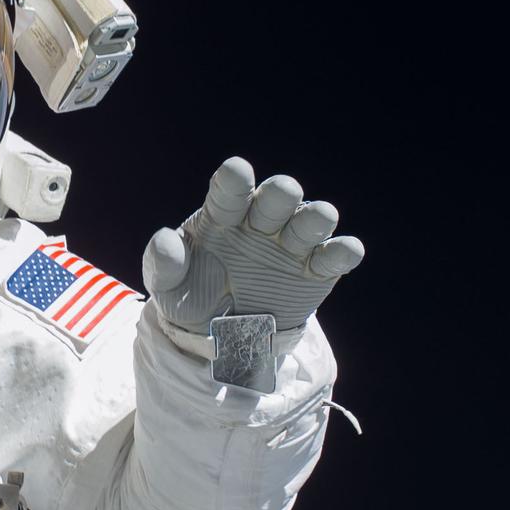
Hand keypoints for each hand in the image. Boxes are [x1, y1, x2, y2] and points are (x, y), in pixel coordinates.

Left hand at [142, 158, 362, 338]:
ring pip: (311, 219)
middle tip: (281, 194)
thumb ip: (163, 264)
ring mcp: (292, 244)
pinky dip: (343, 251)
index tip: (236, 171)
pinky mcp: (317, 271)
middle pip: (277, 197)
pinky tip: (346, 250)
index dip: (234, 179)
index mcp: (223, 214)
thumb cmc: (192, 297)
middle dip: (281, 194)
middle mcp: (262, 220)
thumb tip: (164, 241)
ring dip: (315, 218)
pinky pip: (335, 256)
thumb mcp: (168, 287)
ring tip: (315, 221)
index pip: (230, 189)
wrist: (221, 338)